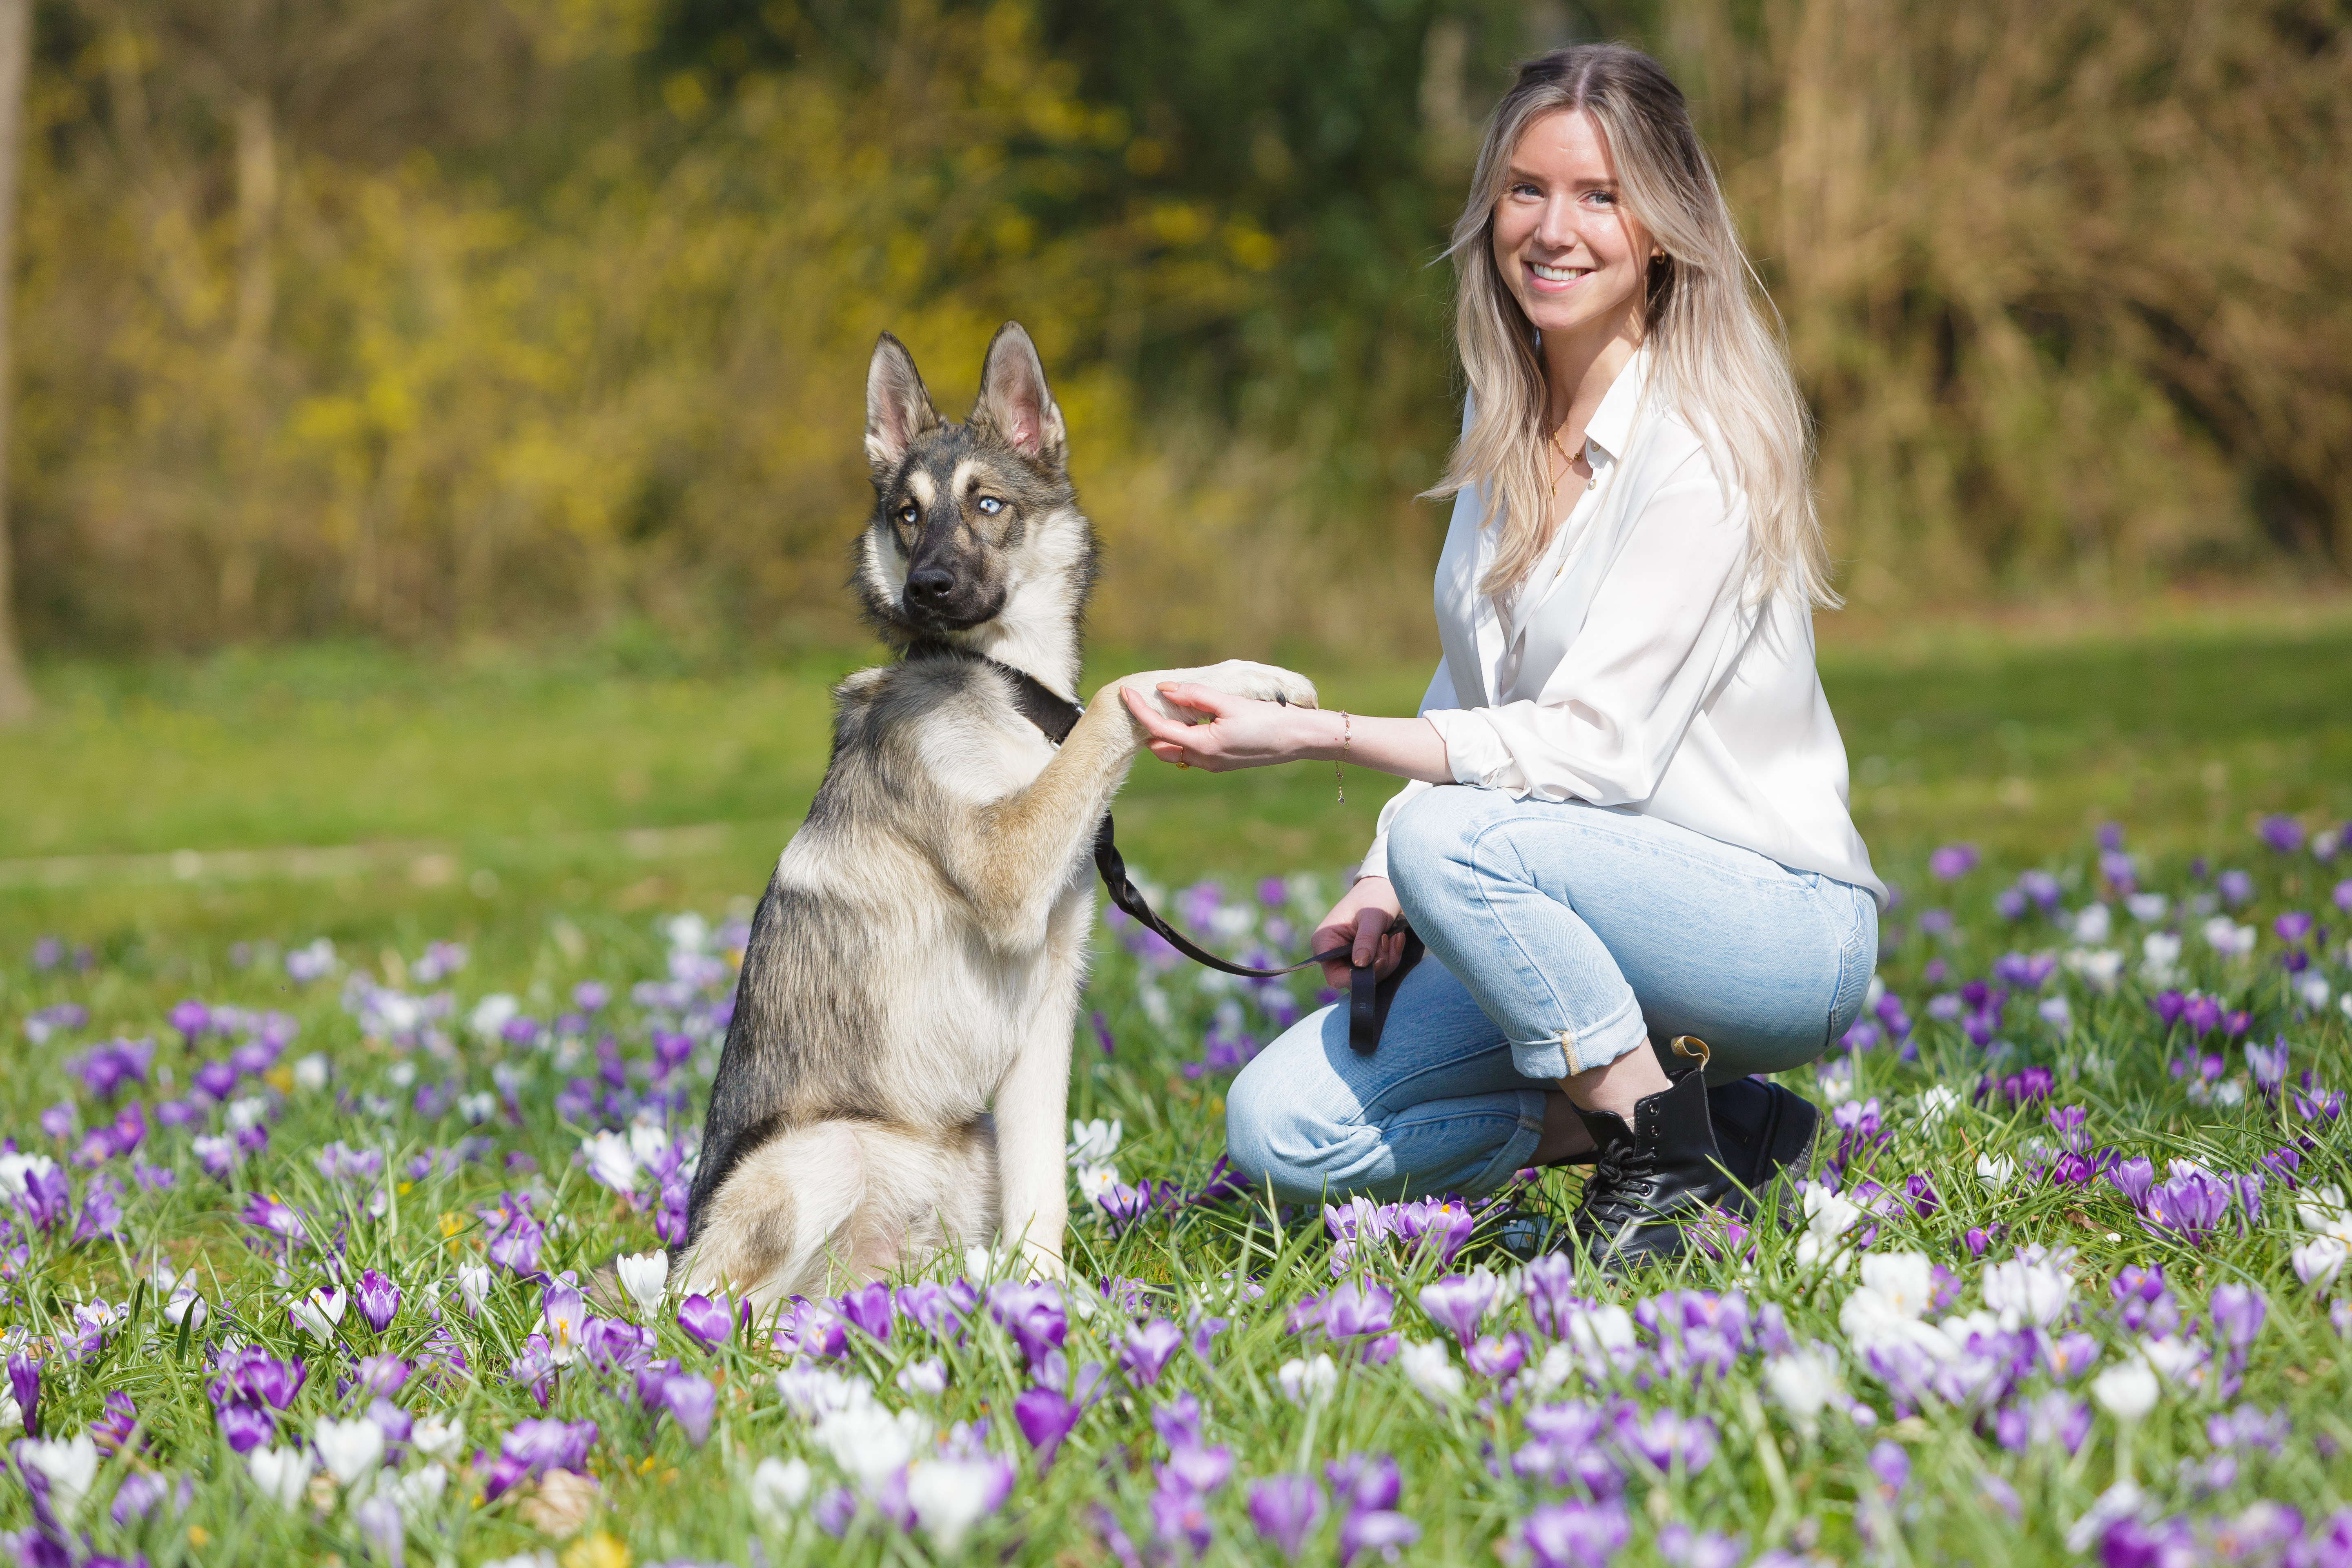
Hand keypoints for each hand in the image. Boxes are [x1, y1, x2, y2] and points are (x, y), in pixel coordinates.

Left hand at [1119, 683, 1320, 771]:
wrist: (1298, 739)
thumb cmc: (1268, 719)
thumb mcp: (1229, 702)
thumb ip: (1195, 695)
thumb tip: (1165, 688)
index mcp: (1202, 745)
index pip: (1157, 728)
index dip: (1139, 709)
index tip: (1124, 692)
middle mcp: (1204, 760)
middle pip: (1161, 745)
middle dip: (1148, 725)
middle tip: (1140, 700)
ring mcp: (1212, 765)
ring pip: (1175, 751)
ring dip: (1165, 734)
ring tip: (1163, 708)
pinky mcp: (1222, 763)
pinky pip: (1192, 753)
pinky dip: (1183, 738)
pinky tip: (1191, 720)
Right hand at [1311, 876, 1405, 988]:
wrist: (1384, 888)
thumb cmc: (1373, 897)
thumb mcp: (1371, 916)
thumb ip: (1366, 940)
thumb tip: (1361, 965)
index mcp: (1325, 941)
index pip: (1335, 976)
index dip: (1357, 978)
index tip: (1378, 961)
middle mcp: (1334, 953)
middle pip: (1355, 979)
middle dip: (1378, 966)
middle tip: (1388, 942)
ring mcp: (1349, 956)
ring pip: (1370, 976)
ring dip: (1387, 961)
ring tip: (1393, 938)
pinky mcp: (1364, 956)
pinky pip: (1379, 969)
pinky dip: (1391, 957)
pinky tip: (1397, 939)